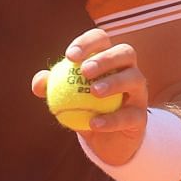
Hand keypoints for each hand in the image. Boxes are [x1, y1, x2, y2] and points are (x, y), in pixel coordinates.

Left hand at [30, 27, 149, 164]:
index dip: (87, 43)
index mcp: (108, 59)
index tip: (69, 56)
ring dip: (114, 82)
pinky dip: (111, 119)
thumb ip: (51, 88)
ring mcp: (138, 92)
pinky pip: (130, 115)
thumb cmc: (83, 109)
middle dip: (106, 58)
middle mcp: (128, 70)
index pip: (102, 40)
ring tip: (94, 91)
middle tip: (85, 70)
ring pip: (135, 79)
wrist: (104, 141)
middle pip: (125, 52)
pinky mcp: (141, 116)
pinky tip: (94, 123)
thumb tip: (39, 83)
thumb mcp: (64, 98)